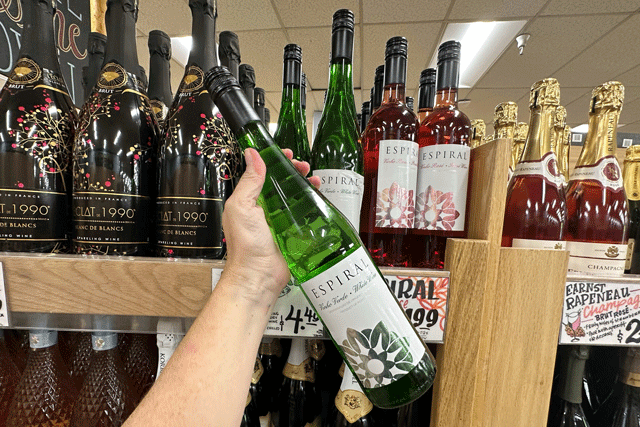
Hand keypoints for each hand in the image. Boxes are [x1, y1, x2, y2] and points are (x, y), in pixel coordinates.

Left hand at [220, 148, 319, 306]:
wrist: (258, 276)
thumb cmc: (245, 246)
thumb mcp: (242, 207)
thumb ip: (249, 181)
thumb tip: (252, 155)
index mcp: (249, 200)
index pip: (262, 173)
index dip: (275, 161)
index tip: (285, 154)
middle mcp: (263, 209)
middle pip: (281, 182)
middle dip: (293, 171)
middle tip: (302, 167)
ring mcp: (279, 220)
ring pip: (295, 196)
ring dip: (305, 185)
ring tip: (313, 180)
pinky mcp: (292, 231)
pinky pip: (304, 213)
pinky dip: (312, 203)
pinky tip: (318, 197)